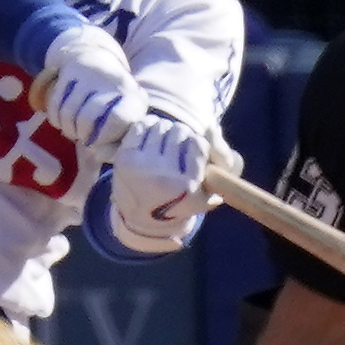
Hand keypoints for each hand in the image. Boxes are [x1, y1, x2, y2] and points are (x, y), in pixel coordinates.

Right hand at [39, 23, 146, 152]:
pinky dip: (56, 119)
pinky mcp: (70, 71)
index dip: (106, 136)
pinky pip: (55, 105)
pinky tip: (65, 121)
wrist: (98, 57)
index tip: (101, 141)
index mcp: (133, 97)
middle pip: (87, 119)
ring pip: (68, 113)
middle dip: (83, 135)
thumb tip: (98, 154)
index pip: (118, 119)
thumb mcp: (125, 121)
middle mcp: (113, 81)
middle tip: (85, 137)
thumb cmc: (114, 104)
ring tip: (75, 130)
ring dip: (68, 129)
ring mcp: (91, 74)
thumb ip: (117, 144)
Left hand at [111, 116, 214, 248]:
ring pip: (161, 126)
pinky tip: (150, 134)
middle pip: (179, 131)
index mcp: (188, 187)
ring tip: (163, 138)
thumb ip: (221, 169)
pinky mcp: (124, 160)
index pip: (198, 144)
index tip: (192, 146)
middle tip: (176, 141)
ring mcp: (143, 167)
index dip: (196, 141)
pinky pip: (141, 127)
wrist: (143, 219)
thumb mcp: (206, 195)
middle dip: (180, 133)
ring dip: (164, 128)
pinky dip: (147, 126)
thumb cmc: (179, 203)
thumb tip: (215, 134)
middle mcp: (165, 177)